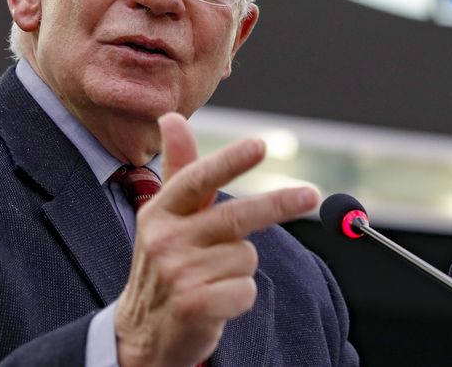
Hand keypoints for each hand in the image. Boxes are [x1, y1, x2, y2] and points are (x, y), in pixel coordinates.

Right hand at [114, 113, 319, 366]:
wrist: (142, 333)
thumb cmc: (163, 266)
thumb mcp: (164, 217)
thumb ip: (179, 169)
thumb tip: (173, 117)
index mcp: (159, 211)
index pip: (198, 179)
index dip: (230, 161)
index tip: (259, 145)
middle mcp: (165, 239)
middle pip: (236, 216)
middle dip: (277, 204)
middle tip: (309, 195)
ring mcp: (177, 274)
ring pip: (246, 257)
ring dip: (241, 269)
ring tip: (213, 280)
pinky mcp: (193, 306)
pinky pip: (246, 290)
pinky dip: (241, 297)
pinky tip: (216, 302)